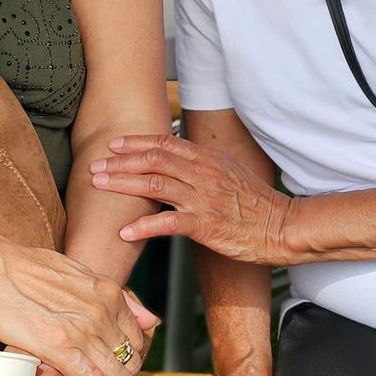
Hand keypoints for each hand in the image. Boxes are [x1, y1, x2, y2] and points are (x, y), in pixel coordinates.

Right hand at [0, 240, 156, 375]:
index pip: (137, 336)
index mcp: (108, 292)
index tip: (120, 369)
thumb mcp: (76, 271)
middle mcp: (102, 311)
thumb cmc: (25, 268)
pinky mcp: (59, 348)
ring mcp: (83, 330)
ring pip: (117, 375)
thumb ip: (110, 296)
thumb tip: (148, 317)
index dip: (131, 358)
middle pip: (130, 359)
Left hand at [91, 134, 292, 263]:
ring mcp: (204, 199)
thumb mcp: (229, 172)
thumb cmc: (254, 204)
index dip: (136, 143)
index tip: (113, 145)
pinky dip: (144, 226)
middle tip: (95, 165)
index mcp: (208, 159)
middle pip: (154, 159)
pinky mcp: (205, 225)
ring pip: (155, 184)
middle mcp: (203, 174)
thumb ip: (202, 164)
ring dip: (123, 184)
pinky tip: (125, 232)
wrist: (280, 227)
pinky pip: (168, 224)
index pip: (165, 143)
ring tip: (100, 186)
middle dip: (120, 161)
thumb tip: (176, 159)